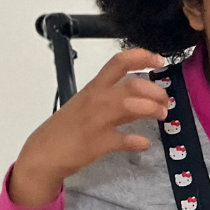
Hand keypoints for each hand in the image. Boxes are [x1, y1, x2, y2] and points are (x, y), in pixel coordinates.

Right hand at [9, 47, 168, 207]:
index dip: (142, 57)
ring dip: (153, 109)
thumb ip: (110, 98)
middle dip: (155, 91)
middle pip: (133, 85)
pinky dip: (139, 141)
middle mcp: (97, 99)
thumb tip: (137, 97)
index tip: (159, 61)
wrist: (45, 152)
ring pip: (133, 106)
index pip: (119, 62)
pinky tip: (145, 143)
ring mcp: (98, 120)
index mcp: (94, 87)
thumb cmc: (66, 127)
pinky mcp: (100, 142)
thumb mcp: (85, 104)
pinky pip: (126, 140)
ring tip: (161, 115)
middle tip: (165, 101)